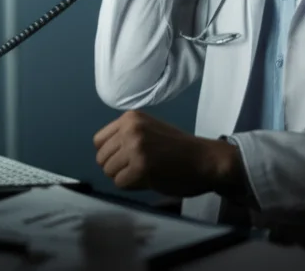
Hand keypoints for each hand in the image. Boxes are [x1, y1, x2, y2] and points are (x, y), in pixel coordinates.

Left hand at [92, 110, 238, 197]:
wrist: (205, 159)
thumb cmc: (178, 148)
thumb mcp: (149, 130)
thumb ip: (127, 136)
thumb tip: (104, 153)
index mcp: (131, 117)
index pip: (98, 141)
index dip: (110, 154)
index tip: (127, 158)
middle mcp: (130, 129)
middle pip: (101, 158)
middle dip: (116, 167)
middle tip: (138, 168)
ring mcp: (135, 147)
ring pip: (109, 171)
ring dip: (124, 177)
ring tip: (145, 173)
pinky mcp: (141, 167)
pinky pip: (120, 183)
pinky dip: (132, 186)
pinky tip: (149, 179)